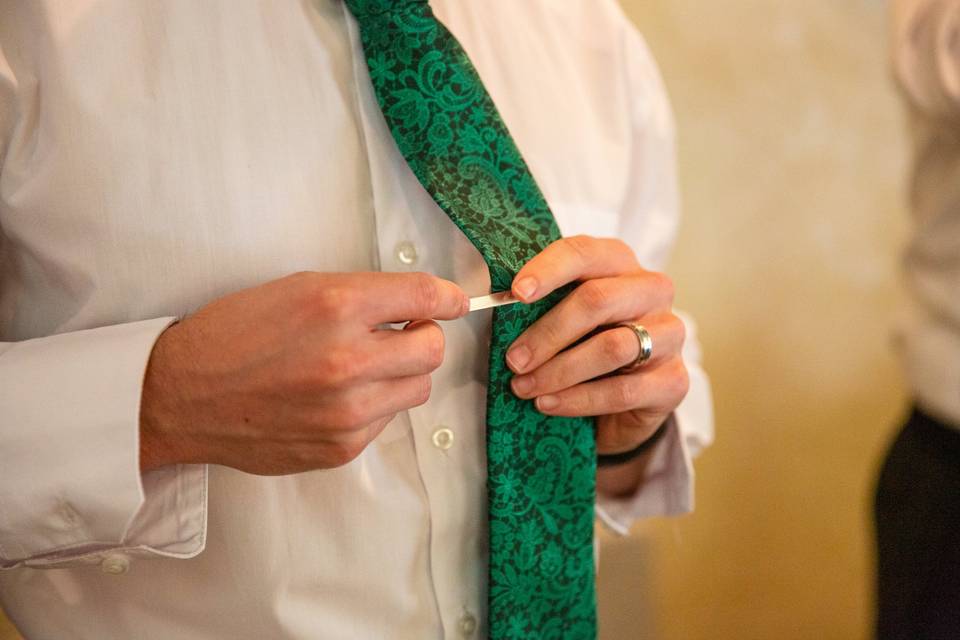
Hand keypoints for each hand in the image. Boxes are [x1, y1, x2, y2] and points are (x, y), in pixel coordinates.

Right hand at [140, 271, 468, 474]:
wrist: (182, 395)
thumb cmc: (234, 335)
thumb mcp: (297, 289)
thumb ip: (362, 296)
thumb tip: (418, 304)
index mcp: (335, 306)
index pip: (424, 298)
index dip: (447, 298)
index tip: (454, 302)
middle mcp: (347, 359)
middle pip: (433, 350)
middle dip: (422, 337)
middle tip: (397, 334)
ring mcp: (347, 410)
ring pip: (417, 388)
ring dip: (400, 373)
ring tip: (360, 367)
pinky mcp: (341, 446)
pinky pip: (386, 420)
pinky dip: (372, 405)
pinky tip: (334, 396)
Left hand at [505, 236, 688, 457]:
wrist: (625, 401)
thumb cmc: (587, 344)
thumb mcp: (564, 316)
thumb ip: (540, 305)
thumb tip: (493, 304)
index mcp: (620, 264)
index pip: (585, 253)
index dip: (549, 269)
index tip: (516, 293)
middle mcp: (651, 291)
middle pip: (598, 300)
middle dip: (548, 333)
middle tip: (513, 359)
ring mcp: (669, 335)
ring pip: (612, 347)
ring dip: (559, 370)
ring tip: (524, 386)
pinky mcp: (674, 381)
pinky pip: (622, 390)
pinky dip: (578, 399)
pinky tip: (548, 403)